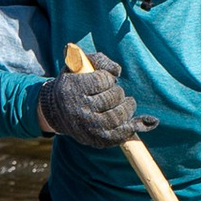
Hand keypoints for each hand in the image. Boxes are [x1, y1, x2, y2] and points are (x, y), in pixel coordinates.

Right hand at [37, 51, 153, 145]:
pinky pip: (119, 136)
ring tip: (125, 103)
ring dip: (127, 107)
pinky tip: (144, 122)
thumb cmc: (74, 82)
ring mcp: (88, 127)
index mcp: (73, 89)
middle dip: (118, 93)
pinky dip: (133, 128)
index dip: (107, 78)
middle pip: (112, 98)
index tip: (103, 80)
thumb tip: (118, 72)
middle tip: (114, 93)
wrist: (56, 111)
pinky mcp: (96, 140)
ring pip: (118, 117)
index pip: (102, 81)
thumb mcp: (81, 65)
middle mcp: (79, 110)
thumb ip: (101, 61)